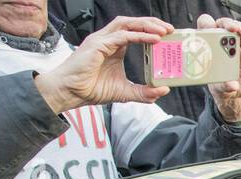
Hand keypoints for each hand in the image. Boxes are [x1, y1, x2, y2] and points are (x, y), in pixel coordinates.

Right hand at [33, 16, 174, 113]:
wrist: (70, 92)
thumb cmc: (91, 89)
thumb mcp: (125, 92)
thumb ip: (145, 92)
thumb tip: (164, 90)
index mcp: (114, 47)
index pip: (134, 31)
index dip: (150, 30)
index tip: (167, 34)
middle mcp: (108, 40)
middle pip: (132, 23)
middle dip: (152, 23)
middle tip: (170, 29)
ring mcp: (102, 40)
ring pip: (126, 24)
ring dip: (146, 25)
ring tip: (163, 31)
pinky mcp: (98, 45)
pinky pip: (122, 36)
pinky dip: (139, 36)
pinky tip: (153, 39)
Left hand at [199, 13, 240, 124]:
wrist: (237, 91)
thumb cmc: (222, 87)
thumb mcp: (221, 89)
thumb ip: (225, 87)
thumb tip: (232, 86)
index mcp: (205, 48)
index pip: (198, 33)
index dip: (197, 31)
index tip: (200, 34)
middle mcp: (217, 42)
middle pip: (213, 24)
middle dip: (212, 23)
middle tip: (216, 29)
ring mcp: (231, 42)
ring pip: (229, 26)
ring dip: (231, 24)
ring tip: (234, 29)